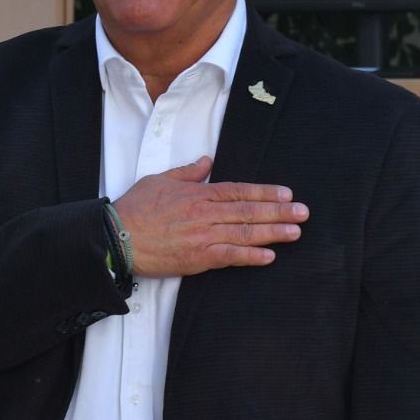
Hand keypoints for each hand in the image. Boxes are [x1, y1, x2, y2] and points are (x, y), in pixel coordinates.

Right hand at [111, 156, 307, 277]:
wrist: (116, 236)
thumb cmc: (136, 208)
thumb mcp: (161, 179)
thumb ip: (188, 172)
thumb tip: (207, 161)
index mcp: (199, 193)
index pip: (240, 190)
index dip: (265, 192)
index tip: (286, 194)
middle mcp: (206, 213)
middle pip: (250, 211)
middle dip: (280, 212)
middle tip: (303, 213)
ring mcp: (204, 236)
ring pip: (246, 233)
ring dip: (274, 233)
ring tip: (295, 232)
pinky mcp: (197, 258)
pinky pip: (230, 257)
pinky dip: (251, 257)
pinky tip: (269, 256)